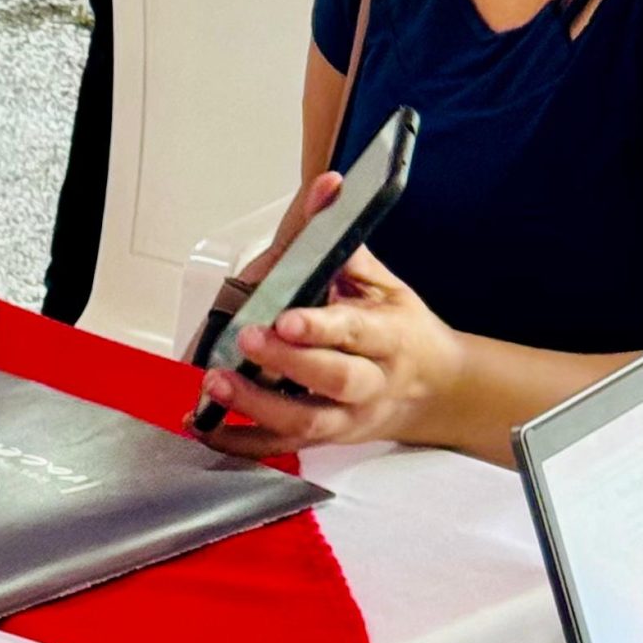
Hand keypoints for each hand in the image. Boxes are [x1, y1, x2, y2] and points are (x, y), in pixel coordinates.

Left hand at [188, 173, 462, 454]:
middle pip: (330, 379)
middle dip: (285, 362)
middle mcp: (372, 383)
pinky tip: (207, 427)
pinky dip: (241, 443)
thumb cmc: (405, 331)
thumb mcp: (388, 285)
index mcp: (390, 337)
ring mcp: (348, 419)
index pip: (353, 331)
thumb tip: (327, 193)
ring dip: (256, 405)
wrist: (435, 391)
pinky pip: (280, 449)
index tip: (284, 317)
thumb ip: (349, 248)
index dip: (318, 327)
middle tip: (247, 338)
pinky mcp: (326, 440)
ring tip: (218, 382)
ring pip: (304, 423)